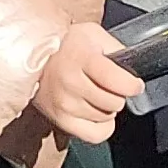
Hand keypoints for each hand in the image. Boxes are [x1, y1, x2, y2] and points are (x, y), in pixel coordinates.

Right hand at [33, 22, 143, 145]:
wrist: (32, 59)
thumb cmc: (65, 45)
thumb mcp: (92, 33)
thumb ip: (114, 47)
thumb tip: (134, 64)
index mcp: (80, 57)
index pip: (117, 81)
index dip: (132, 85)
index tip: (134, 84)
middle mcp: (70, 82)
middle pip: (114, 102)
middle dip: (118, 94)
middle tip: (108, 85)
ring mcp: (64, 104)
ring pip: (106, 118)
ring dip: (107, 108)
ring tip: (96, 94)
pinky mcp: (60, 121)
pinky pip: (96, 134)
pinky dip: (101, 125)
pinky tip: (94, 111)